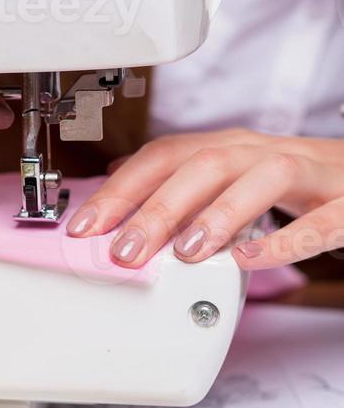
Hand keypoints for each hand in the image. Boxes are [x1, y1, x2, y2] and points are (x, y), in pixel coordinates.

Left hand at [66, 128, 343, 269]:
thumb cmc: (294, 181)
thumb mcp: (229, 175)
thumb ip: (177, 180)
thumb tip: (117, 181)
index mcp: (230, 148)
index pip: (165, 156)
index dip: (122, 189)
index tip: (86, 227)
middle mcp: (262, 153)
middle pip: (206, 164)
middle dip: (158, 207)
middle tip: (126, 250)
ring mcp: (308, 174)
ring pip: (262, 177)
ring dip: (219, 213)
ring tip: (186, 250)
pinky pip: (320, 219)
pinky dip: (285, 239)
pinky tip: (251, 259)